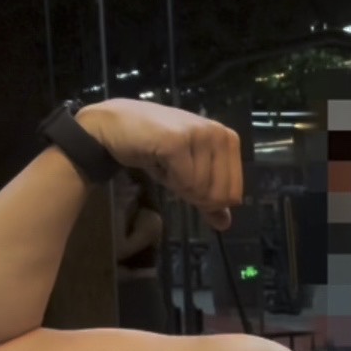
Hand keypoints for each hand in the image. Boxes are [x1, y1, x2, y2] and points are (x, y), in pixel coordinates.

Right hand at [78, 100, 243, 231]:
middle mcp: (219, 133)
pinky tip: (158, 161)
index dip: (208, 200)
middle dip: (194, 195)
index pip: (233, 193)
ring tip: (165, 163)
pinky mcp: (178, 142)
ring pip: (200, 189)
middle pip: (219, 195)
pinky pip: (184, 182)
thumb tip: (225, 224)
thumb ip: (208, 197)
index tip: (188, 181)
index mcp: (228, 140)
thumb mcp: (188, 175)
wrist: (117, 126)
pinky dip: (169, 180)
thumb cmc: (156, 150)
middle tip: (175, 173)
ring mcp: (199, 135)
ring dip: (177, 185)